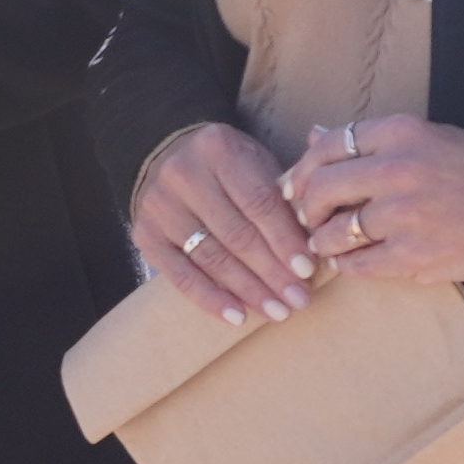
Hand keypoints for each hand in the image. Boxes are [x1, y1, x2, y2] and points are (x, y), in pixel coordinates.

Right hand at [133, 121, 313, 322]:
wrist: (163, 154)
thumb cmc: (225, 165)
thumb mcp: (255, 159)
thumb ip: (284, 190)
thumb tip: (318, 239)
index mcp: (218, 149)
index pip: (259, 203)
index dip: (284, 240)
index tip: (308, 270)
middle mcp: (183, 174)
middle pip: (236, 234)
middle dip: (272, 272)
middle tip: (298, 300)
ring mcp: (159, 206)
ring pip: (211, 258)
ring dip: (248, 290)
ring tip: (277, 311)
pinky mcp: (145, 235)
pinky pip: (180, 275)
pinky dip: (210, 298)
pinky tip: (237, 315)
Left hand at [279, 114, 463, 288]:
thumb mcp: (423, 136)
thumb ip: (368, 139)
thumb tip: (311, 136)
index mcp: (399, 133)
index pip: (327, 146)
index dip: (303, 169)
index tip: (298, 186)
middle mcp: (396, 170)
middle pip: (321, 189)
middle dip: (306, 208)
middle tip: (309, 219)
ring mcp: (402, 217)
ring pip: (333, 233)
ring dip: (323, 241)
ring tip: (331, 243)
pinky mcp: (411, 257)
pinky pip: (356, 266)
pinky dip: (346, 265)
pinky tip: (352, 260)